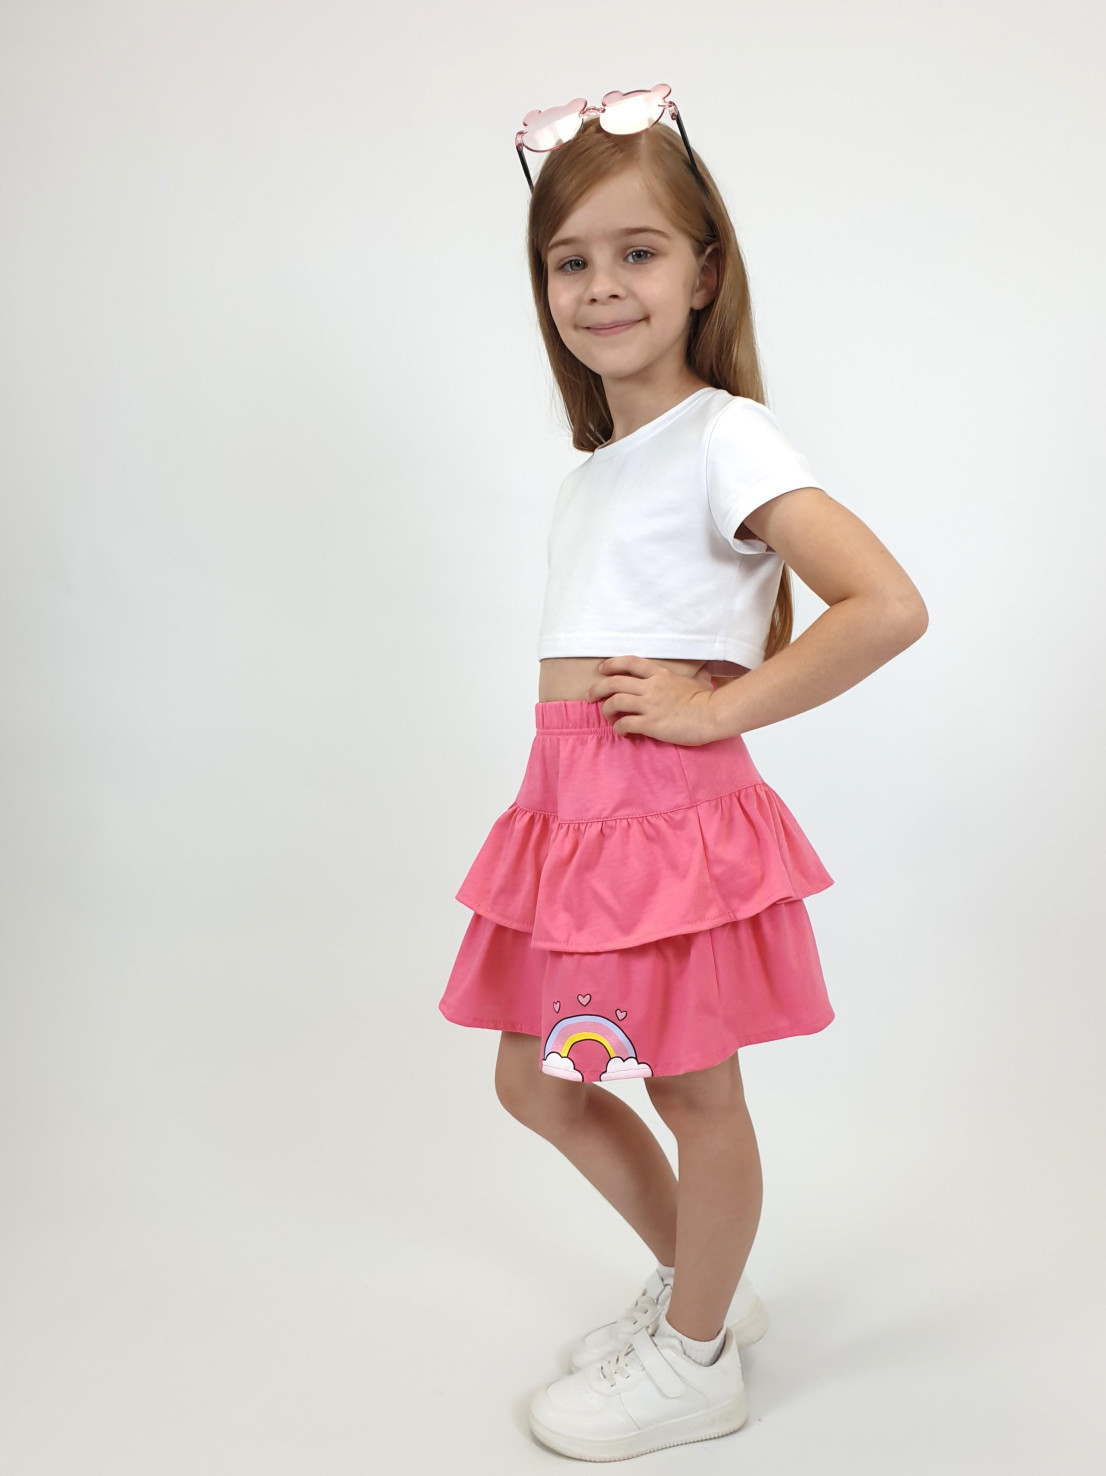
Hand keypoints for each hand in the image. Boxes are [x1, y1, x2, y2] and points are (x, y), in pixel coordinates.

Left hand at [585, 656, 719, 745]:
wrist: (713, 715)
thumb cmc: (706, 699)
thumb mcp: (695, 680)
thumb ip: (687, 676)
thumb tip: (701, 674)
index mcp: (660, 674)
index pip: (630, 663)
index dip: (612, 664)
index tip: (601, 669)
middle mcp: (651, 687)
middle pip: (614, 682)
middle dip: (597, 689)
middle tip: (590, 696)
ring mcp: (649, 705)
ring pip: (615, 703)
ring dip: (606, 710)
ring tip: (608, 716)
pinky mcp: (650, 724)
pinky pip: (624, 724)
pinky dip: (618, 728)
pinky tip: (621, 732)